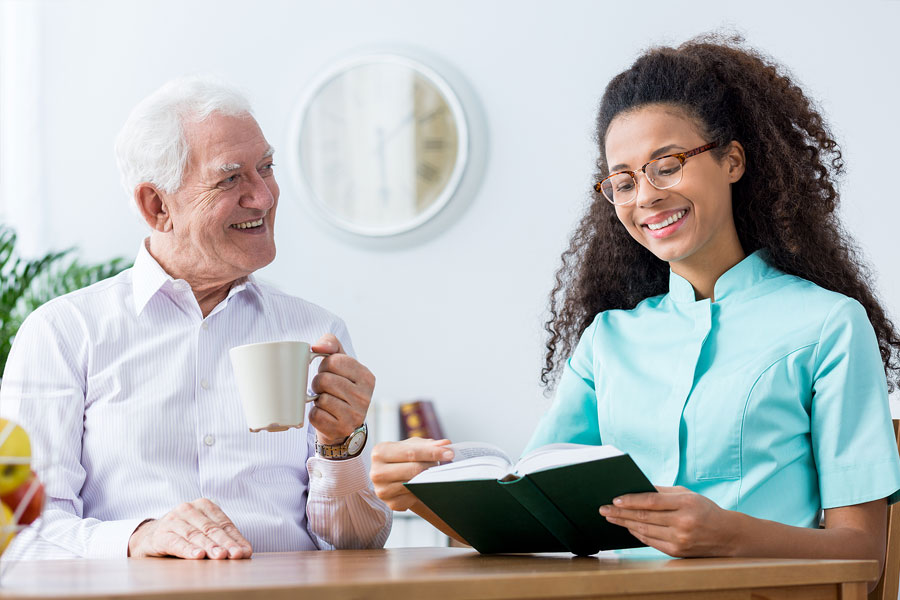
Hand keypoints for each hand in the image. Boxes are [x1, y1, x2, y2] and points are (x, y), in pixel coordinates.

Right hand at [128, 498, 252, 558]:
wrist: (149, 536)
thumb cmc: (184, 535)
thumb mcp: (204, 533)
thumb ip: (223, 540)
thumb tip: (245, 552)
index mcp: (204, 505)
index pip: (224, 524)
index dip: (236, 539)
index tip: (245, 552)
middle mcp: (188, 509)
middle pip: (211, 529)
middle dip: (226, 543)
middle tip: (236, 555)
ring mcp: (173, 520)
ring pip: (195, 535)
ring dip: (209, 547)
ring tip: (220, 556)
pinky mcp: (160, 534)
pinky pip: (176, 542)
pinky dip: (188, 550)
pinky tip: (197, 556)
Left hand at [310, 334, 374, 444]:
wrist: (343, 422)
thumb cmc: (339, 387)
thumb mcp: (340, 362)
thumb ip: (331, 344)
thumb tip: (317, 347)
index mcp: (366, 377)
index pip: (334, 361)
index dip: (325, 365)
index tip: (329, 372)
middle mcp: (365, 396)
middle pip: (325, 380)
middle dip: (318, 383)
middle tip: (324, 388)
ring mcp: (355, 414)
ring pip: (321, 398)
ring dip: (317, 399)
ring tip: (325, 400)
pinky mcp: (341, 428)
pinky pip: (316, 415)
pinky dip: (315, 414)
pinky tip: (324, 413)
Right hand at [370, 438, 453, 510]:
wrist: (395, 478)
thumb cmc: (403, 458)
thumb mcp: (413, 446)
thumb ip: (429, 444)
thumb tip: (445, 444)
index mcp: (380, 452)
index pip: (411, 452)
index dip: (432, 452)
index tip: (449, 453)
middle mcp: (376, 472)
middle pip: (414, 469)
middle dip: (431, 465)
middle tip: (442, 463)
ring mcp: (382, 490)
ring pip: (415, 484)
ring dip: (428, 478)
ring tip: (431, 472)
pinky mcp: (391, 504)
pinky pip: (414, 497)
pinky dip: (422, 491)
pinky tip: (422, 485)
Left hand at [598, 486, 735, 556]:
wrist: (727, 535)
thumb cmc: (703, 509)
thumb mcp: (687, 495)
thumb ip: (662, 492)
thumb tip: (635, 488)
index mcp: (686, 504)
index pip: (651, 501)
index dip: (631, 500)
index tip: (614, 499)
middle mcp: (683, 522)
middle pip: (644, 517)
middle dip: (621, 513)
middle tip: (604, 509)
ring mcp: (680, 539)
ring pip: (645, 530)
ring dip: (624, 524)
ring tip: (611, 517)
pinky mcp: (677, 552)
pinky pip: (651, 541)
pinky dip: (637, 533)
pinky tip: (627, 527)